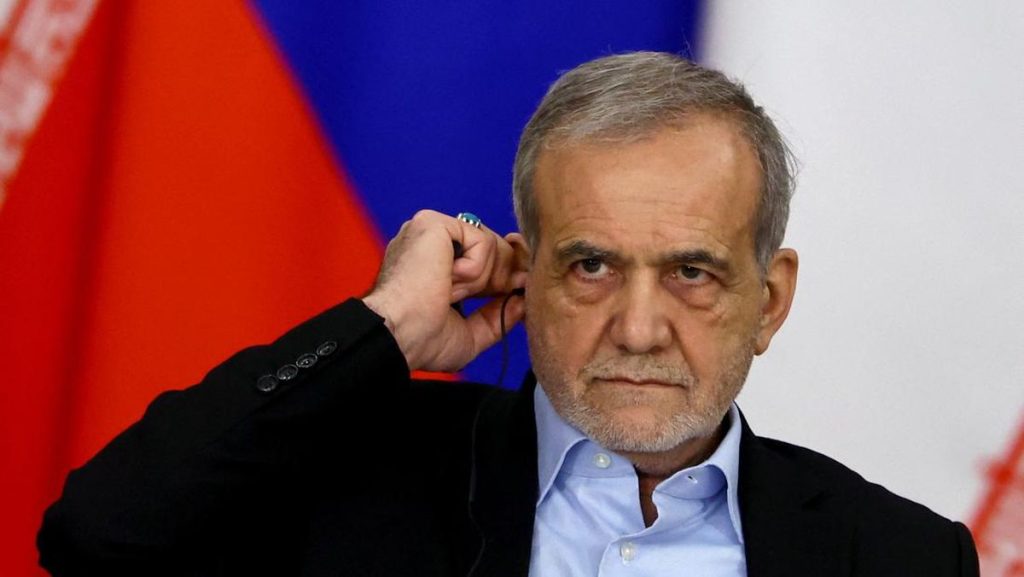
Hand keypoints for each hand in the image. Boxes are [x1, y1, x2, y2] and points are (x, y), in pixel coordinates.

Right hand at [362, 210, 527, 371]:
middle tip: (499, 293)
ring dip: (481, 280)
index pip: (482, 256)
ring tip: (450, 293)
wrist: (399, 334)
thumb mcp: (469, 333)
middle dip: (504, 275)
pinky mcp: (433, 224)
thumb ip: (496, 317)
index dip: (504, 272)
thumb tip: (523, 303)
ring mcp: (430, 230)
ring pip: (490, 244)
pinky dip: (475, 270)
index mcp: (434, 264)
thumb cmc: (420, 340)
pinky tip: (447, 282)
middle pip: (492, 246)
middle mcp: (430, 243)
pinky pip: (482, 240)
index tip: (515, 288)